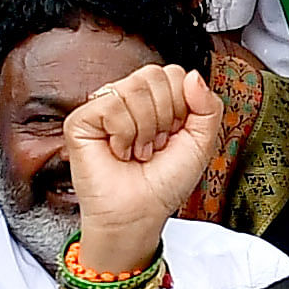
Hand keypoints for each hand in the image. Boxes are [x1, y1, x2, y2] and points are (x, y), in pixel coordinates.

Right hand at [57, 61, 227, 262]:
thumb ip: (208, 107)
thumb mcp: (201, 143)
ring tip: (137, 151)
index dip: (182, 107)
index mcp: (155, 98)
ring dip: (144, 130)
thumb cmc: (164, 183)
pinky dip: (123, 135)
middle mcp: (128, 97)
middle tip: (154, 145)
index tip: (173, 136)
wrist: (140, 213)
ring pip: (134, 88)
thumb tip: (193, 76)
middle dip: (164, 117)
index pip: (175, 74)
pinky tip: (119, 151)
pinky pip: (111, 105)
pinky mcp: (80, 120)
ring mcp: (103, 106)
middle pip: (155, 75)